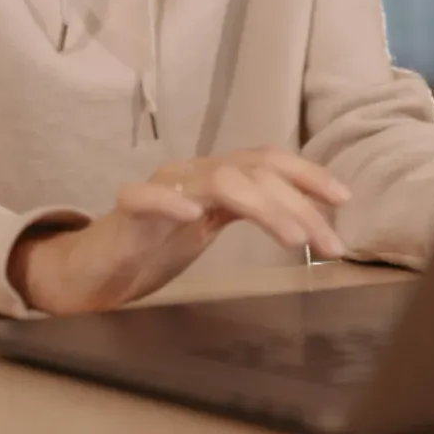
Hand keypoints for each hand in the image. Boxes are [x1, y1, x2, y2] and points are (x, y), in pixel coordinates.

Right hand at [9, 148, 352, 314]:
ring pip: (217, 180)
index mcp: (215, 178)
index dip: (308, 174)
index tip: (345, 199)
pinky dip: (170, 202)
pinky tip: (192, 218)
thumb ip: (253, 214)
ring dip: (262, 206)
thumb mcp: (213, 229)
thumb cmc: (152, 249)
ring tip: (292, 238)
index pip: (268, 162)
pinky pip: (144, 198)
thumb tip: (315, 222)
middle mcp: (191, 175)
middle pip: (254, 171)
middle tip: (329, 243)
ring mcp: (159, 190)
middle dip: (299, 204)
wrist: (89, 270)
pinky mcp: (125, 213)